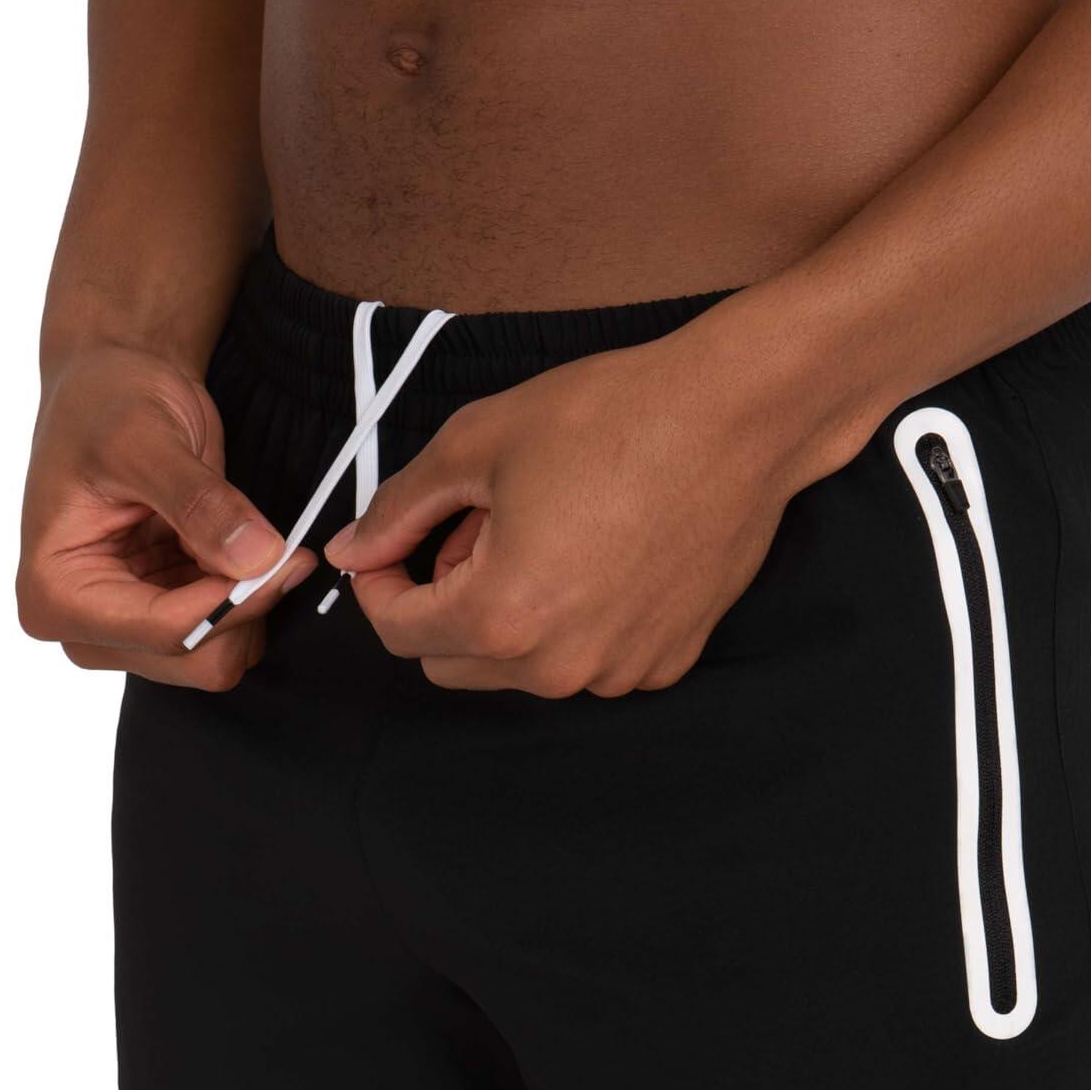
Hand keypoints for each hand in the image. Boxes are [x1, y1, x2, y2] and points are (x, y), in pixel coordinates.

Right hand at [18, 344, 309, 689]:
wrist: (112, 384)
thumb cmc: (108, 402)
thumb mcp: (147, 439)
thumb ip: (200, 502)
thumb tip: (258, 557)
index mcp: (55, 594)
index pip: (165, 631)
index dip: (238, 601)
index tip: (290, 558)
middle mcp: (83, 628)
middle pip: (193, 658)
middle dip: (244, 605)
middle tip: (280, 544)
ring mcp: (122, 629)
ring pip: (216, 654)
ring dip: (248, 600)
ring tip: (244, 531)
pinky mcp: (159, 617)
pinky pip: (224, 632)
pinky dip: (246, 594)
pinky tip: (237, 544)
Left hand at [322, 323, 837, 695]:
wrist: (737, 418)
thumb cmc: (612, 417)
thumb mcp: (476, 444)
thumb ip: (400, 507)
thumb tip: (352, 550)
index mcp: (504, 616)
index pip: (399, 634)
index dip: (379, 583)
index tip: (391, 545)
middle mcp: (561, 666)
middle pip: (451, 662)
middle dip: (445, 600)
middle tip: (479, 522)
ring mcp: (619, 672)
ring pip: (519, 666)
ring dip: (509, 612)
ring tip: (545, 528)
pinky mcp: (665, 661)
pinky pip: (586, 659)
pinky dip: (572, 620)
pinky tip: (598, 550)